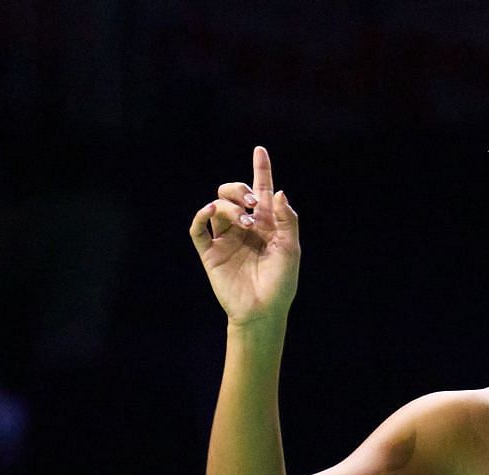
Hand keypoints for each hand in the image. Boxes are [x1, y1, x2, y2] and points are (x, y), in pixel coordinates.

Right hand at [189, 144, 300, 327]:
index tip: (260, 150)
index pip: (261, 191)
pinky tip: (210, 211)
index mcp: (265, 224)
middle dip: (240, 190)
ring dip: (230, 207)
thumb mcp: (290, 249)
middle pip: (233, 193)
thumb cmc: (280, 283)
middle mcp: (243, 227)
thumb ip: (286, 220)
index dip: (260, 169)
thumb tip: (279, 192)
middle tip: (253, 205)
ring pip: (217, 207)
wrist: (263, 311)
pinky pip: (198, 228)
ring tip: (245, 223)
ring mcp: (225, 239)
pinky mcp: (210, 253)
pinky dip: (201, 216)